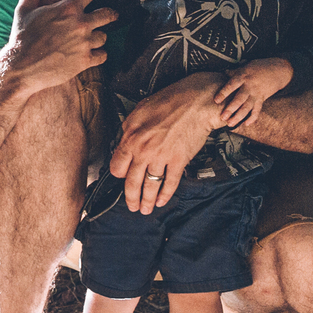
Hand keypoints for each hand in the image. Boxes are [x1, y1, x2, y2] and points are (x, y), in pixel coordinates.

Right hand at [4, 0, 116, 93]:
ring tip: (90, 39)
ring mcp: (85, 43)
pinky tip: (91, 53)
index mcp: (68, 8)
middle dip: (108, 14)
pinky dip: (98, 54)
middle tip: (107, 16)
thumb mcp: (22, 8)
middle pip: (108, 14)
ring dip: (97, 36)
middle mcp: (81, 24)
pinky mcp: (85, 61)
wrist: (21, 67)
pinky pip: (103, 55)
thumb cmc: (22, 37)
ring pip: (104, 36)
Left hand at [109, 72, 225, 211]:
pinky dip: (165, 195)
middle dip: (130, 198)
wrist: (196, 102)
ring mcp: (161, 157)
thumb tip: (122, 144)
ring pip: (150, 186)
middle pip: (132, 182)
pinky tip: (161, 201)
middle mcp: (144, 151)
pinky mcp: (179, 161)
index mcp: (131, 138)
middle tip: (131, 206)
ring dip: (147, 201)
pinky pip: (170, 183)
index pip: (117, 166)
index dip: (118, 174)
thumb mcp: (138, 112)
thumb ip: (128, 131)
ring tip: (145, 210)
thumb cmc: (169, 102)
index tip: (121, 178)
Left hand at [214, 58, 295, 129]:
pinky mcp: (262, 99)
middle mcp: (250, 86)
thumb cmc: (259, 67)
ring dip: (238, 117)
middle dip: (230, 109)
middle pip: (239, 99)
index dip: (223, 93)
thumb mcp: (245, 66)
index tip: (216, 100)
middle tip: (222, 117)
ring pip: (247, 107)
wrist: (278, 70)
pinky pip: (257, 110)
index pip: (232, 85)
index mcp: (243, 76)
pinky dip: (252, 118)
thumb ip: (234, 72)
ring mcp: (256, 94)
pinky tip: (246, 124)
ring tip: (230, 123)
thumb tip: (222, 73)